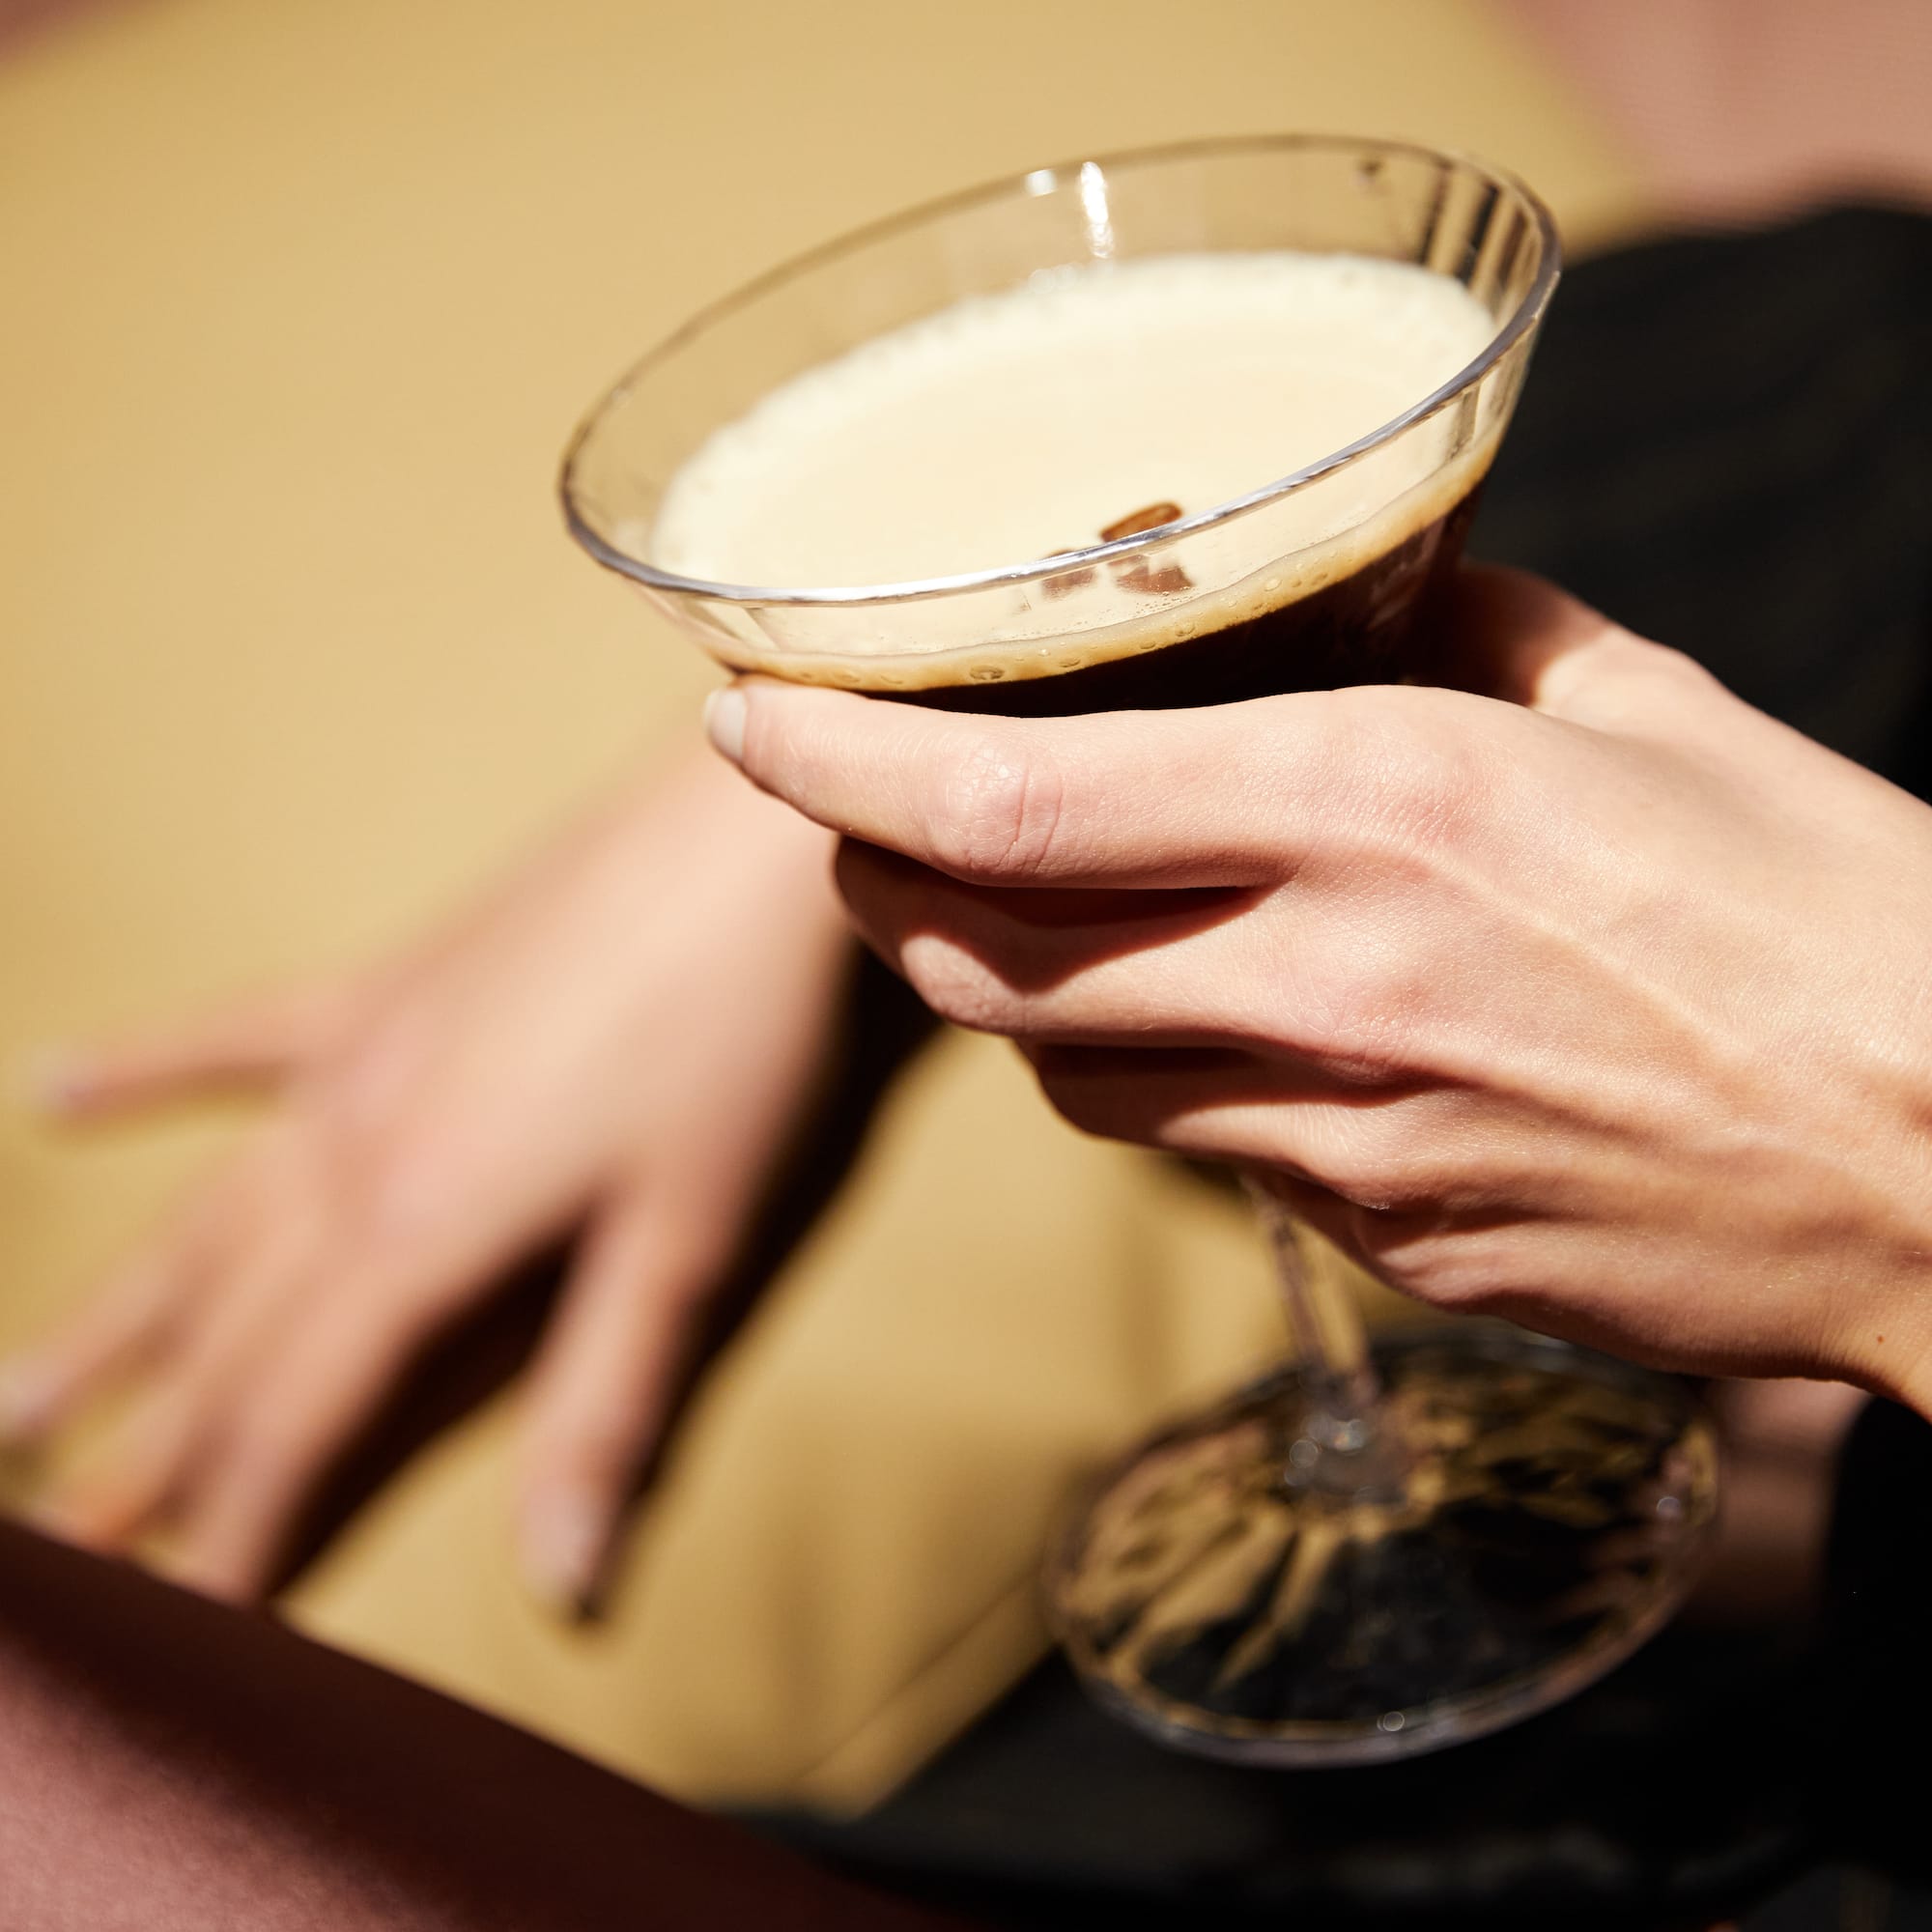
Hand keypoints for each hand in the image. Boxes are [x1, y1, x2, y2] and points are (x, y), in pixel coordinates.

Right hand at [5, 749, 848, 1608]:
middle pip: (221, 1339)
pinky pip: (236, 1038)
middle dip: (140, 1461)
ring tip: (7, 1409)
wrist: (754, 838)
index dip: (232, 1540)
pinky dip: (147, 1070)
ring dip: (109, 1319)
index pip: (291, 1424)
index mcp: (424, 1236)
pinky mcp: (390, 980)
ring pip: (199, 1215)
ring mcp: (358, 1057)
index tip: (169, 1641)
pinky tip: (51, 1085)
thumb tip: (561, 1592)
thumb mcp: (693, 1245)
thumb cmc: (743, 1044)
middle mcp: (352, 1152)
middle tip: (55, 1565)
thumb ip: (606, 1413)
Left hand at [708, 569, 1931, 1410]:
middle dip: (871, 897)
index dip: (839, 771)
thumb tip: (1374, 598)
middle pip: (979, 962)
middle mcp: (1326, 979)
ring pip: (1064, 1073)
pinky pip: (1196, 1154)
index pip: (1010, 804)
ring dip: (996, 998)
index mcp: (1381, 808)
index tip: (751, 730)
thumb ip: (1475, 640)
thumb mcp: (1651, 714)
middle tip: (844, 840)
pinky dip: (1146, 1081)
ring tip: (1001, 926)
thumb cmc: (1835, 921)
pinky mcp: (1378, 1239)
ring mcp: (1342, 1137)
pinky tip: (1196, 1028)